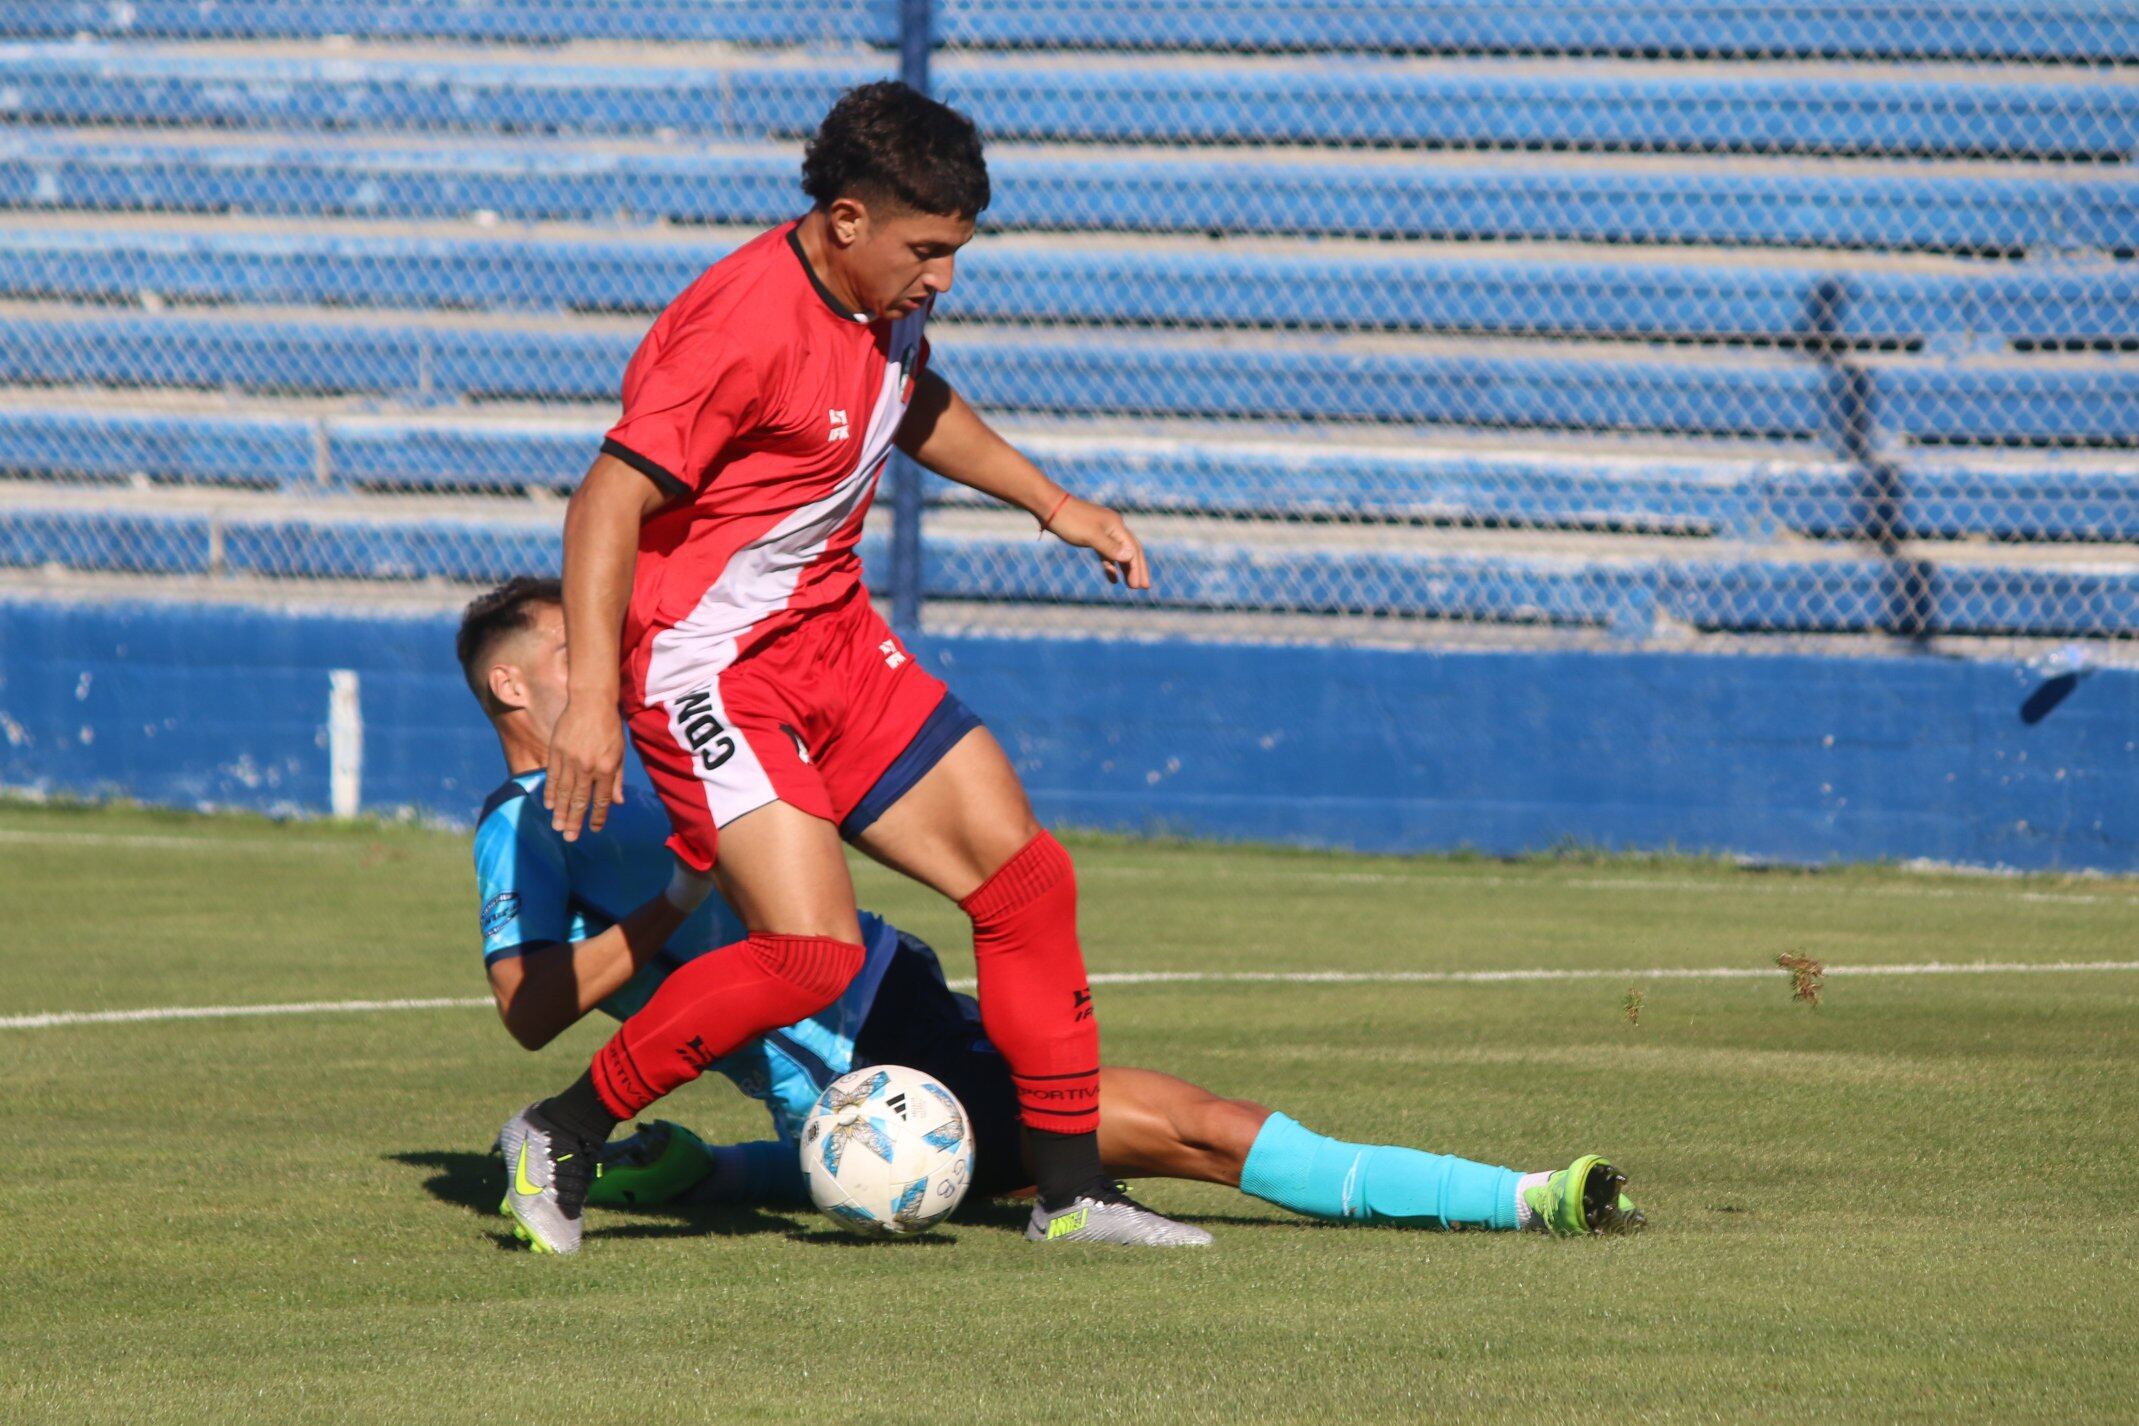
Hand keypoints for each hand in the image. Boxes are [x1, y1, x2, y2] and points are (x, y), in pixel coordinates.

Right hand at [544, 696, 625, 840]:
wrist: (591, 701)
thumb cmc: (610, 727)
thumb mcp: (619, 752)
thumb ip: (616, 779)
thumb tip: (618, 802)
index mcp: (606, 768)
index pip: (601, 799)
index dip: (598, 816)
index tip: (594, 830)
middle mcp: (587, 767)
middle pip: (579, 800)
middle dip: (575, 821)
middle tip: (569, 838)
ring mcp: (569, 760)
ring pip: (564, 792)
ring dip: (560, 812)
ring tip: (557, 827)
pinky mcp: (556, 752)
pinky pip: (552, 777)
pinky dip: (550, 792)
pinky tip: (549, 805)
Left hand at [1042, 495, 1151, 589]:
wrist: (1050, 506)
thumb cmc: (1070, 520)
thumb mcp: (1091, 536)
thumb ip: (1110, 547)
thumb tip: (1130, 556)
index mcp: (1116, 526)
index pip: (1133, 549)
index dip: (1138, 568)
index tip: (1139, 586)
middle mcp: (1113, 527)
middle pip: (1131, 550)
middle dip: (1137, 569)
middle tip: (1144, 587)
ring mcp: (1103, 531)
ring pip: (1119, 552)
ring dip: (1126, 568)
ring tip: (1131, 585)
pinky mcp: (1093, 535)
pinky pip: (1106, 552)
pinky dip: (1110, 565)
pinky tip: (1113, 578)